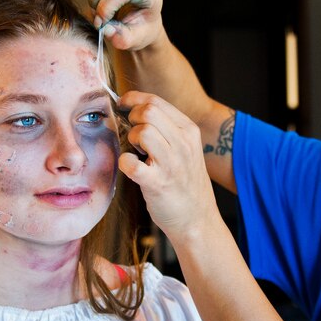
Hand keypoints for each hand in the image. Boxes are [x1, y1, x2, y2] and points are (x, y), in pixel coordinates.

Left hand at [118, 91, 222, 240]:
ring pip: (142, 132)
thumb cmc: (185, 184)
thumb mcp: (186, 150)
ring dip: (131, 141)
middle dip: (132, 119)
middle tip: (134, 136)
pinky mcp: (157, 183)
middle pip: (148, 111)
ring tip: (138, 154)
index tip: (123, 104)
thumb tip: (136, 110)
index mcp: (189, 132)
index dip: (133, 100)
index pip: (156, 102)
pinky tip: (132, 168)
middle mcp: (183, 144)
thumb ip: (168, 130)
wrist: (197, 220)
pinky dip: (125, 163)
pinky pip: (130, 163)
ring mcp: (172, 164)